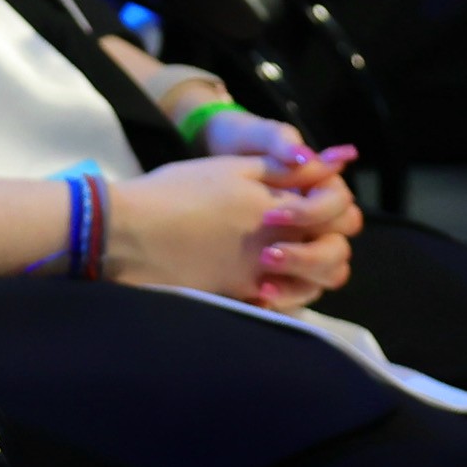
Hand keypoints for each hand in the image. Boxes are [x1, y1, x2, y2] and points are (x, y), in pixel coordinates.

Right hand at [109, 150, 360, 306]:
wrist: (128, 231)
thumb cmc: (173, 191)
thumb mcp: (231, 167)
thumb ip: (284, 169)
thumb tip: (333, 163)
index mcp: (275, 203)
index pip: (337, 206)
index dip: (333, 203)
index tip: (313, 200)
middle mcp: (276, 241)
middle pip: (337, 250)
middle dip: (332, 241)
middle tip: (310, 233)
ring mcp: (260, 273)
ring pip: (319, 283)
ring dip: (313, 270)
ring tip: (289, 258)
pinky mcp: (241, 296)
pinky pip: (286, 303)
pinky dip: (286, 293)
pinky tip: (266, 281)